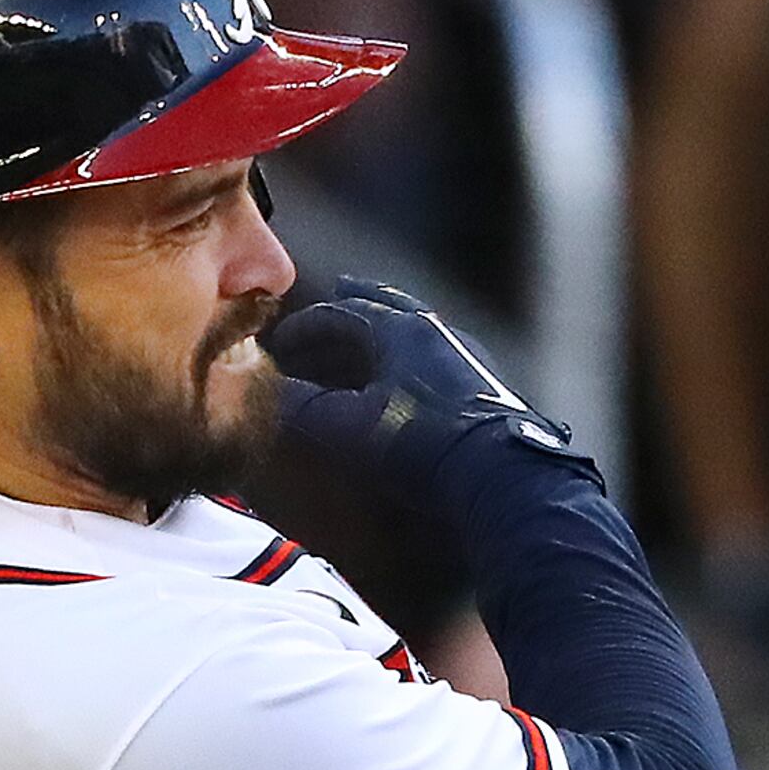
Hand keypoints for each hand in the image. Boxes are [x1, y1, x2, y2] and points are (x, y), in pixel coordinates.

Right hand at [262, 278, 594, 516]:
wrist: (498, 473)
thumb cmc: (419, 443)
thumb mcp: (346, 426)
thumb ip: (303, 406)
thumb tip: (270, 393)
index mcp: (400, 329)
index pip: (342, 313)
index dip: (305, 326)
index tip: (280, 340)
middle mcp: (436, 332)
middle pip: (386, 308)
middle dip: (355, 306)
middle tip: (336, 296)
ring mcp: (465, 357)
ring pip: (414, 333)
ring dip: (382, 336)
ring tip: (363, 343)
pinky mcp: (483, 387)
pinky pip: (434, 360)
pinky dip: (407, 361)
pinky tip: (405, 380)